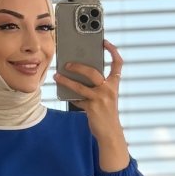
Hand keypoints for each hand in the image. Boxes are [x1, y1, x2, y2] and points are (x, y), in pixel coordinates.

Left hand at [54, 40, 128, 168]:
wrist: (110, 133)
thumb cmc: (107, 113)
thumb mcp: (107, 97)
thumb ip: (98, 86)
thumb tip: (80, 74)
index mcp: (114, 85)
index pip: (118, 64)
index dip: (112, 51)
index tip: (105, 42)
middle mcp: (109, 90)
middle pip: (92, 72)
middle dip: (78, 66)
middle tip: (67, 64)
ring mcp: (100, 99)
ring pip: (80, 86)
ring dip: (66, 80)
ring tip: (56, 76)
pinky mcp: (92, 108)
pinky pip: (77, 99)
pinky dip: (70, 96)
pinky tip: (63, 93)